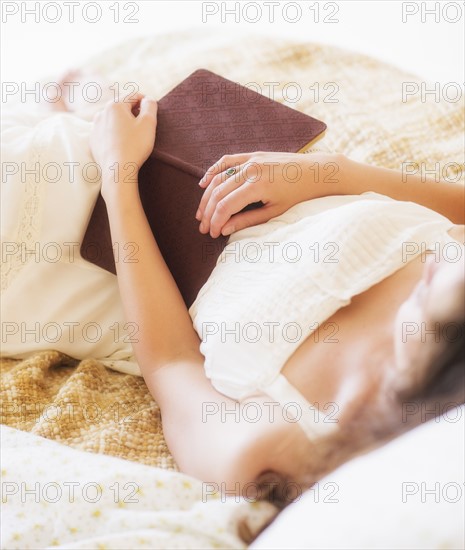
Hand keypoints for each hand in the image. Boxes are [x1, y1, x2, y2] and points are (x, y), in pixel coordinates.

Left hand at [90, 93, 157, 198]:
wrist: (117, 170)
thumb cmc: (134, 146)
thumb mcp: (148, 123)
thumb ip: (150, 106)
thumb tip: (148, 99)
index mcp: (115, 105)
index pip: (133, 96)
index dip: (145, 101)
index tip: (152, 109)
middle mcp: (101, 113)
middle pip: (121, 107)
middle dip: (133, 112)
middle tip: (144, 124)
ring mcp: (95, 128)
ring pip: (113, 120)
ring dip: (123, 123)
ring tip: (133, 135)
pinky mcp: (94, 141)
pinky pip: (106, 133)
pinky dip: (115, 134)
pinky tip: (123, 144)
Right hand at [196, 151, 345, 237]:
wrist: (319, 172)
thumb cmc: (300, 195)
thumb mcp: (275, 212)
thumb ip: (247, 220)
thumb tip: (224, 230)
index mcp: (257, 186)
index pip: (226, 206)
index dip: (215, 221)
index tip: (212, 234)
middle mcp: (251, 170)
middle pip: (218, 193)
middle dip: (208, 212)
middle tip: (203, 228)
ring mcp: (251, 159)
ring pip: (219, 178)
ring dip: (206, 196)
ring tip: (201, 213)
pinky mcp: (253, 155)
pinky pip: (227, 161)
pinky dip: (213, 172)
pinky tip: (203, 184)